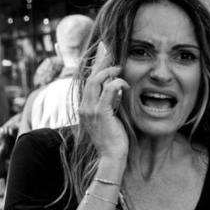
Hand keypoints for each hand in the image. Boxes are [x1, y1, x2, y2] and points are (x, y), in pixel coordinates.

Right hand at [81, 43, 129, 161]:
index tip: (102, 56)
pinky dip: (117, 84)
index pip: (87, 83)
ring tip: (119, 68)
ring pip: (96, 81)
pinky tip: (125, 84)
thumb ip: (109, 105)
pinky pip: (108, 91)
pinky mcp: (101, 113)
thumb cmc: (113, 140)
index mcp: (84, 108)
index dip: (94, 68)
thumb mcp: (108, 119)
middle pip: (89, 77)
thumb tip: (116, 90)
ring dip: (109, 71)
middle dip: (100, 63)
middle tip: (110, 53)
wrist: (111, 157)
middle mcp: (84, 107)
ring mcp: (90, 110)